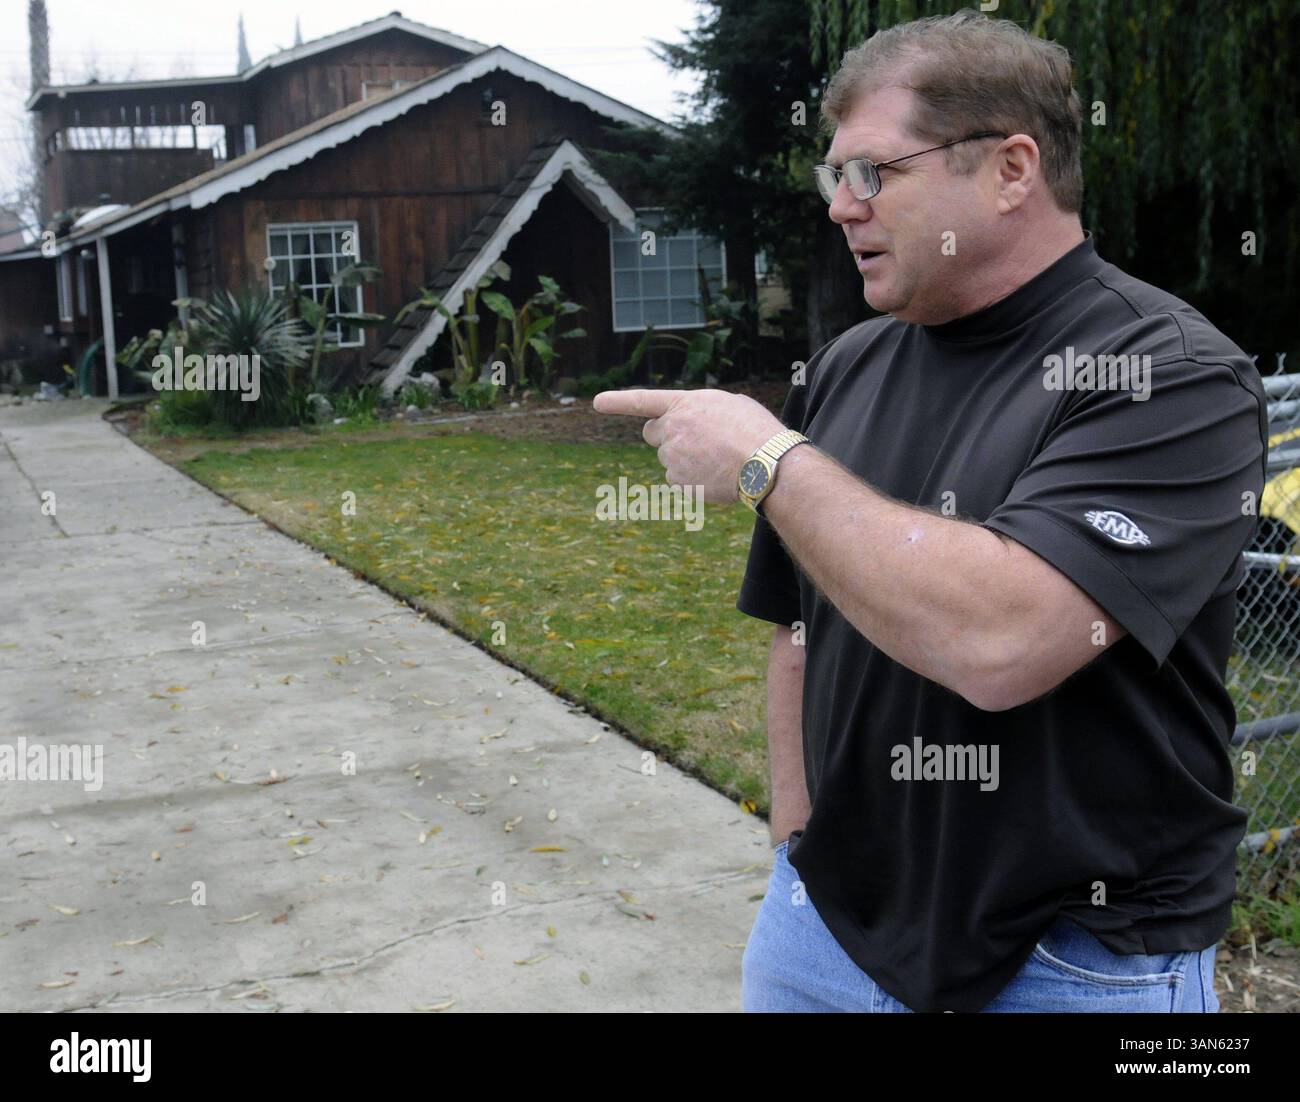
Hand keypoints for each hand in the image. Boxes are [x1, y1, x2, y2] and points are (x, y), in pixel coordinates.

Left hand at [591, 388, 783, 503]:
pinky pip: (680, 481)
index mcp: (683, 404)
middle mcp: (671, 430)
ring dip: (686, 460)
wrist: (766, 464)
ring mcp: (672, 458)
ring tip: (718, 460)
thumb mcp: (731, 405)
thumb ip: (704, 410)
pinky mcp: (679, 483)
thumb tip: (698, 423)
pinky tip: (717, 476)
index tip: (597, 403)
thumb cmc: (756, 431)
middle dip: (664, 437)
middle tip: (691, 442)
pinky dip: (694, 480)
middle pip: (652, 434)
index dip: (617, 401)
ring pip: (670, 460)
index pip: (642, 400)